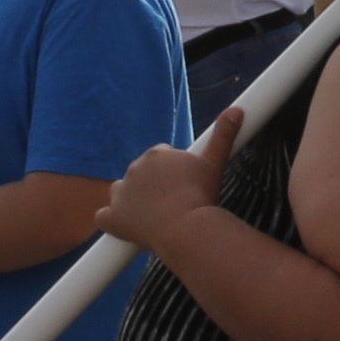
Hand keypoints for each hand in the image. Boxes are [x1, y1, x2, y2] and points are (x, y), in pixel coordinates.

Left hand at [100, 110, 242, 254]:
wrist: (186, 229)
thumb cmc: (201, 197)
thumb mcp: (215, 164)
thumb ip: (223, 136)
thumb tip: (236, 110)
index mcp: (156, 153)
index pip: (161, 159)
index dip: (173, 174)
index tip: (184, 187)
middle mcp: (133, 168)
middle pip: (142, 176)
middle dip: (154, 187)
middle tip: (174, 203)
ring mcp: (119, 193)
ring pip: (121, 193)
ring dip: (132, 202)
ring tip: (154, 217)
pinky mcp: (110, 217)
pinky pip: (103, 216)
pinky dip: (112, 222)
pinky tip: (127, 230)